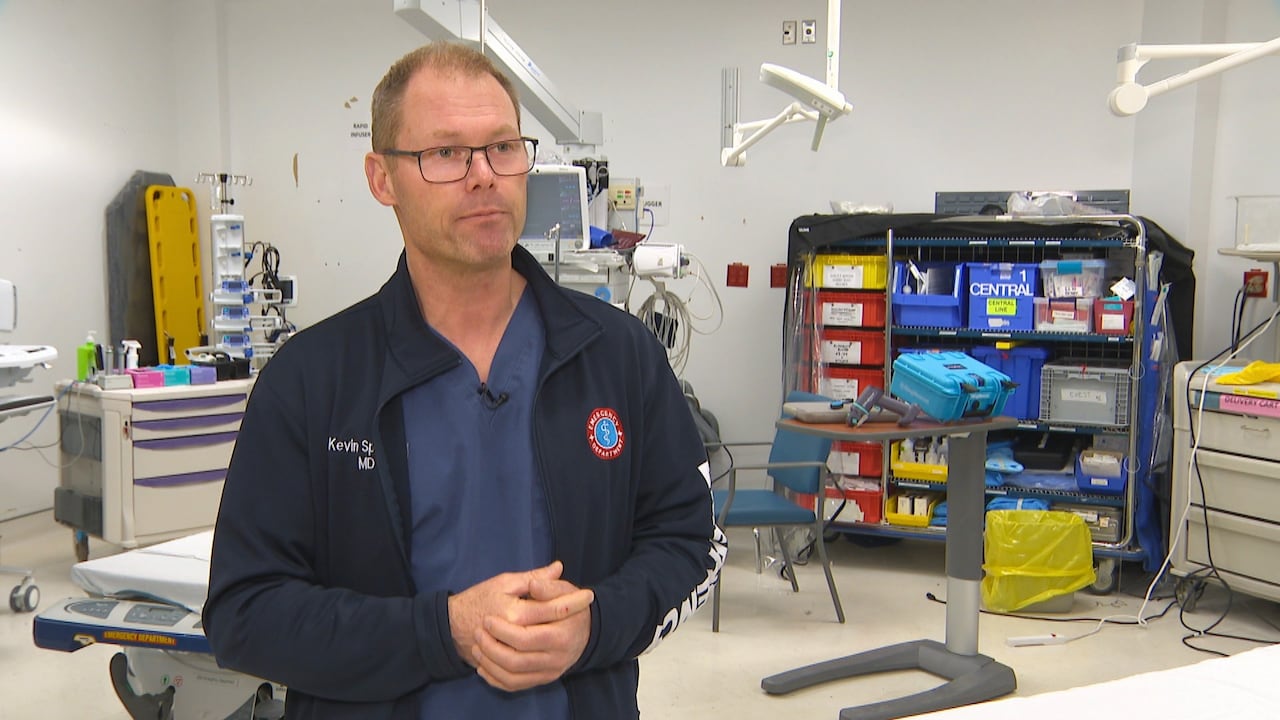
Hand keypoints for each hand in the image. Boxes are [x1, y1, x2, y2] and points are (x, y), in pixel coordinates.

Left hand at [470, 564, 593, 691]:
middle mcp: (558, 657)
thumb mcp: (563, 590)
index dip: (502, 630)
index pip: (526, 638)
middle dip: (491, 648)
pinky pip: (514, 685)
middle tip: (478, 632)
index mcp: (562, 634)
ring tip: (477, 647)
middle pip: (516, 660)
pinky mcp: (542, 680)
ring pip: (512, 676)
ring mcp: (550, 672)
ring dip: (489, 664)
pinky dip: (495, 678)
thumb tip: (534, 584)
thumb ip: (548, 586)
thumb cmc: (567, 605)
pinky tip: (483, 666)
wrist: (585, 630)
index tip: (486, 620)